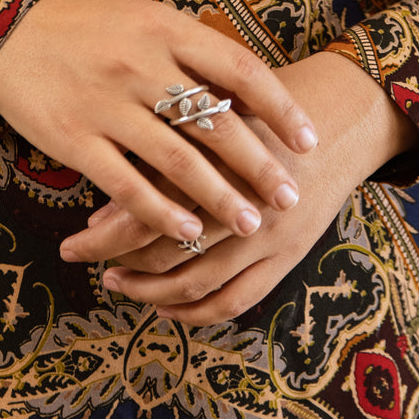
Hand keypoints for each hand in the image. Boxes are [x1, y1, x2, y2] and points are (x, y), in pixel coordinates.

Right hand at [0, 0, 318, 246]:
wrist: (7, 33)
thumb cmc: (87, 28)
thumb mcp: (144, 19)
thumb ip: (191, 50)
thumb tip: (247, 89)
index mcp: (166, 29)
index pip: (239, 69)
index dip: (280, 107)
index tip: (308, 140)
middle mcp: (141, 65)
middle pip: (215, 122)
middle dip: (259, 165)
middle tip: (289, 197)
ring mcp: (107, 104)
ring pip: (177, 160)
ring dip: (219, 198)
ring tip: (249, 224)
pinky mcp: (74, 138)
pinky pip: (126, 183)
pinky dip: (162, 211)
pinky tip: (188, 232)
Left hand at [59, 51, 417, 323]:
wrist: (347, 115)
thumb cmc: (267, 105)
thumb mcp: (212, 115)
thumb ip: (162, 155)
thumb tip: (102, 210)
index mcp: (214, 162)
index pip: (146, 212)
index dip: (103, 235)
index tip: (72, 242)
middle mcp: (240, 204)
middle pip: (165, 251)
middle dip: (118, 263)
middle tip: (83, 262)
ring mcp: (268, 236)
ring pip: (196, 283)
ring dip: (151, 293)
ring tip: (119, 284)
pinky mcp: (289, 256)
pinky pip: (236, 300)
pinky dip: (197, 313)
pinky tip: (168, 307)